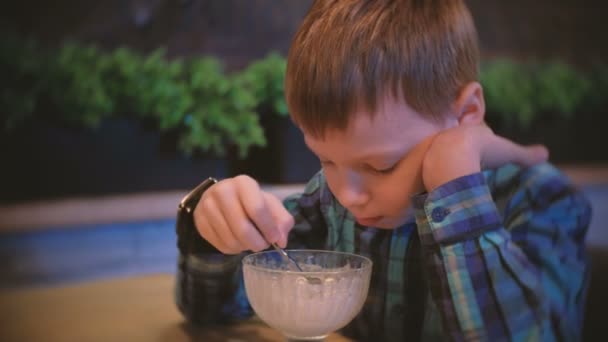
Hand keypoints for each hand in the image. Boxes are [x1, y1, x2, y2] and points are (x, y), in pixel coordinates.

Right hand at [193, 175, 294, 253]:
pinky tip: (237, 242)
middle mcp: (222, 190)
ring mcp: (207, 205)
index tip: (275, 239)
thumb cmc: (251, 201)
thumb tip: (281, 241)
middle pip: (242, 228)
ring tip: (250, 243)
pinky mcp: (199, 220)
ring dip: (245, 247)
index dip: (268, 228)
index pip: (257, 208)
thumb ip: (282, 221)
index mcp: (243, 183)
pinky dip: (232, 249)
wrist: (223, 197)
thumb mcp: (270, 205)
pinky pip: (219, 245)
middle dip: (257, 242)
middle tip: (262, 245)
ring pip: (230, 239)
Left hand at [422, 123, 548, 190]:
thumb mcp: (508, 152)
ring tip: (455, 179)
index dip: (483, 145)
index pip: (477, 136)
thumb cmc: (483, 152)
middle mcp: (451, 136)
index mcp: (470, 132)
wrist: (452, 156)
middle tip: (469, 168)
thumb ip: (526, 154)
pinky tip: (443, 184)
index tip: (486, 154)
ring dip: (448, 165)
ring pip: (443, 156)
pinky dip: (439, 175)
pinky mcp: (425, 161)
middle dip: (463, 155)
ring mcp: (436, 148)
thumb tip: (546, 153)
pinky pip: (432, 168)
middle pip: (458, 145)